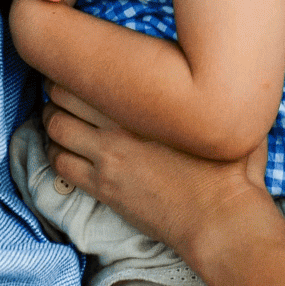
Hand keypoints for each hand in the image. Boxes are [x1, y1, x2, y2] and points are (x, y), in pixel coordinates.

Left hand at [43, 89, 269, 259]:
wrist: (221, 219)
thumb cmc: (231, 170)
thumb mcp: (226, 120)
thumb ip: (213, 95)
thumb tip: (222, 72)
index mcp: (147, 102)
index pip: (89, 70)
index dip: (79, 66)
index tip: (84, 69)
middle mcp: (119, 124)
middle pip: (62, 94)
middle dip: (58, 90)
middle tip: (66, 92)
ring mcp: (106, 157)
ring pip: (55, 127)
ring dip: (53, 121)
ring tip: (62, 121)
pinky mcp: (103, 188)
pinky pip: (59, 164)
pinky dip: (55, 154)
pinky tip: (66, 152)